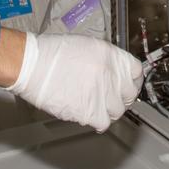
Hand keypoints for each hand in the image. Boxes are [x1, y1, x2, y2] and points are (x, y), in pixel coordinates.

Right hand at [6, 32, 142, 131]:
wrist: (32, 65)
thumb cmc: (51, 54)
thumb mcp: (86, 46)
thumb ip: (104, 60)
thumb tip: (113, 72)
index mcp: (110, 55)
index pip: (136, 71)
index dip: (132, 80)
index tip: (128, 84)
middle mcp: (109, 74)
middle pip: (129, 94)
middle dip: (121, 97)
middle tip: (111, 98)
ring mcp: (101, 93)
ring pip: (117, 111)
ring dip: (108, 110)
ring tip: (96, 106)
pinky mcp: (89, 110)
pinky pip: (103, 122)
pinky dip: (97, 121)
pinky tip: (89, 115)